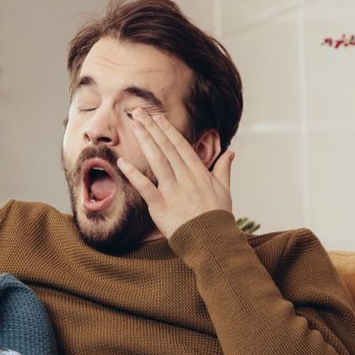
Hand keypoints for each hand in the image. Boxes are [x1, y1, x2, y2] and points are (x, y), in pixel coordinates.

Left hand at [118, 109, 234, 239]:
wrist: (212, 243)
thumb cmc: (217, 218)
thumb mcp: (224, 190)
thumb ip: (224, 169)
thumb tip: (231, 153)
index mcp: (199, 173)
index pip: (181, 145)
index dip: (167, 130)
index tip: (157, 116)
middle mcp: (185, 178)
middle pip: (166, 148)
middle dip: (152, 128)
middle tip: (138, 112)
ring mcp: (173, 191)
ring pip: (157, 161)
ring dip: (144, 142)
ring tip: (133, 126)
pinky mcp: (161, 206)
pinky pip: (145, 187)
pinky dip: (133, 174)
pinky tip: (122, 162)